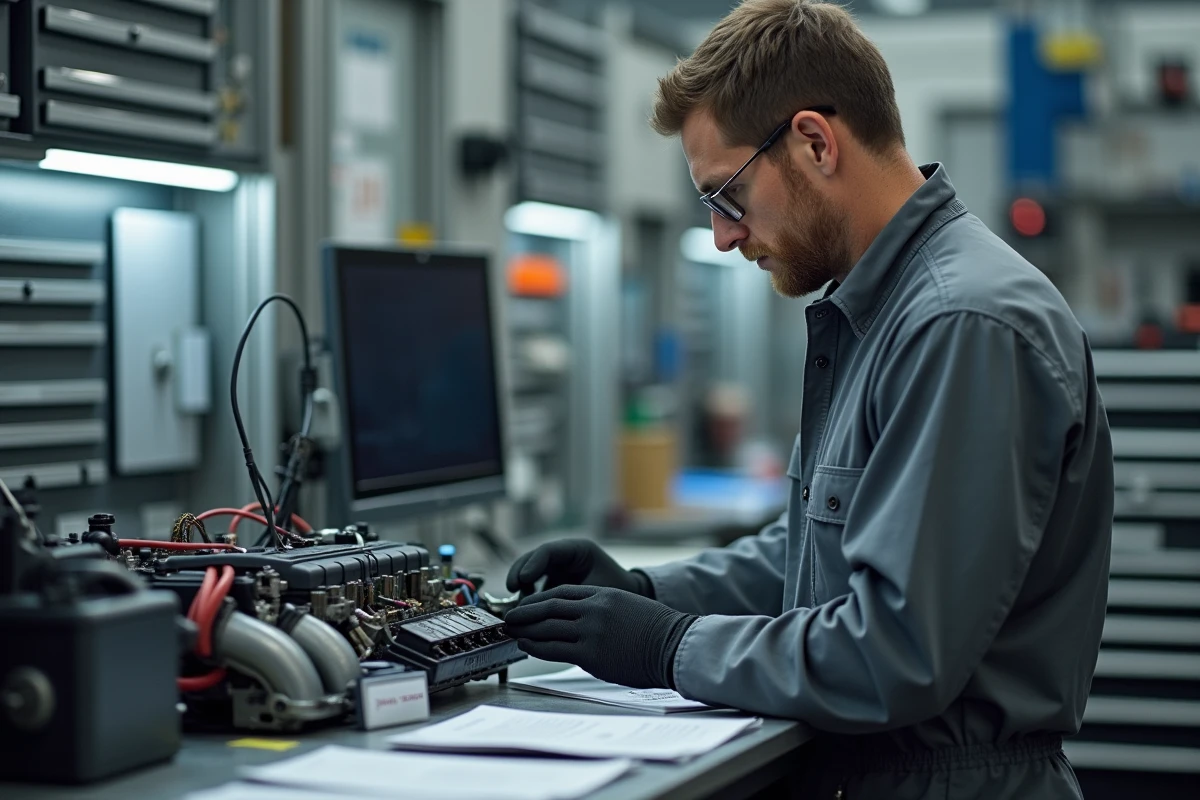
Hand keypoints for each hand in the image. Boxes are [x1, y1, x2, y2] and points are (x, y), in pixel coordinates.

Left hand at [504, 585, 696, 688]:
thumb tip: (581, 618)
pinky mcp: (591, 654)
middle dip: (526, 611)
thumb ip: (602, 608)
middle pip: (549, 606)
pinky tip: (526, 645)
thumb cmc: (657, 631)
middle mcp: (594, 609)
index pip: (562, 592)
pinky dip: (536, 646)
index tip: (526, 603)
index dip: (539, 598)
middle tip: (510, 616)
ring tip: (512, 631)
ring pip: (547, 627)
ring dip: (526, 629)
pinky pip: (554, 648)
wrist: (674, 646)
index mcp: (603, 594)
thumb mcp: (627, 606)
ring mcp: (591, 631)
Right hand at [506, 539, 651, 596]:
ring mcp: (557, 568)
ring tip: (517, 604)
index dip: (533, 564)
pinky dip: (527, 597)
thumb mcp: (598, 590)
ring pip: (530, 571)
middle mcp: (564, 556)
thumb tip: (547, 609)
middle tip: (512, 589)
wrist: (629, 598)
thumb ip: (573, 596)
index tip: (522, 580)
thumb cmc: (618, 591)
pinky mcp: (552, 581)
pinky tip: (525, 610)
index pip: (549, 551)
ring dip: (520, 586)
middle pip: (533, 558)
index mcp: (578, 549)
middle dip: (520, 572)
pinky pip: (534, 586)